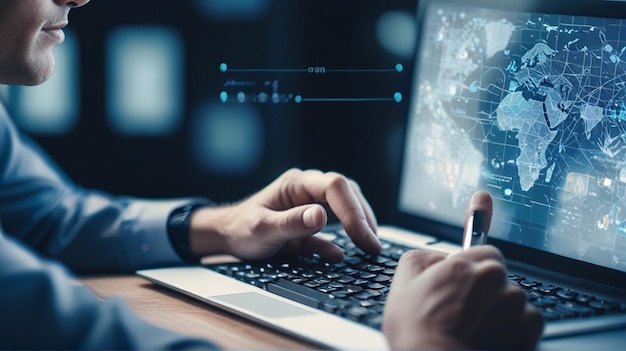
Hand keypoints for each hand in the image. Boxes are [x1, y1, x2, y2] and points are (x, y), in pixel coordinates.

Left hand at [187, 168, 379, 261]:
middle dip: (363, 218)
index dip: (354, 210)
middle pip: (347, 194)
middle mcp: (307, 190)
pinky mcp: (311, 224)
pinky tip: (346, 256)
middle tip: (373, 246)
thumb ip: (290, 223)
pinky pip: (333, 230)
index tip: (363, 236)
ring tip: (370, 247)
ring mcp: (311, 206)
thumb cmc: (241, 228)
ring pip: (346, 208)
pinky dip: (343, 241)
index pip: (335, 187)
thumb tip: (321, 216)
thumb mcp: (261, 228)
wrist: (228, 236)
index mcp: (297, 184)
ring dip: (359, 226)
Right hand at [382, 192, 543, 350]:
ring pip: (511, 299)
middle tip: (462, 309)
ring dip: (498, 310)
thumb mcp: (401, 286)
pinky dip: (514, 330)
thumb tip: (439, 257)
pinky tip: (491, 339)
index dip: (478, 238)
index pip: (481, 245)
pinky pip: (527, 322)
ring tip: (473, 330)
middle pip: (496, 273)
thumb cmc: (417, 333)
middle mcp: (492, 278)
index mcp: (463, 265)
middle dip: (485, 286)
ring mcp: (513, 305)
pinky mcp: (528, 331)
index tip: (483, 197)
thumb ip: (421, 259)